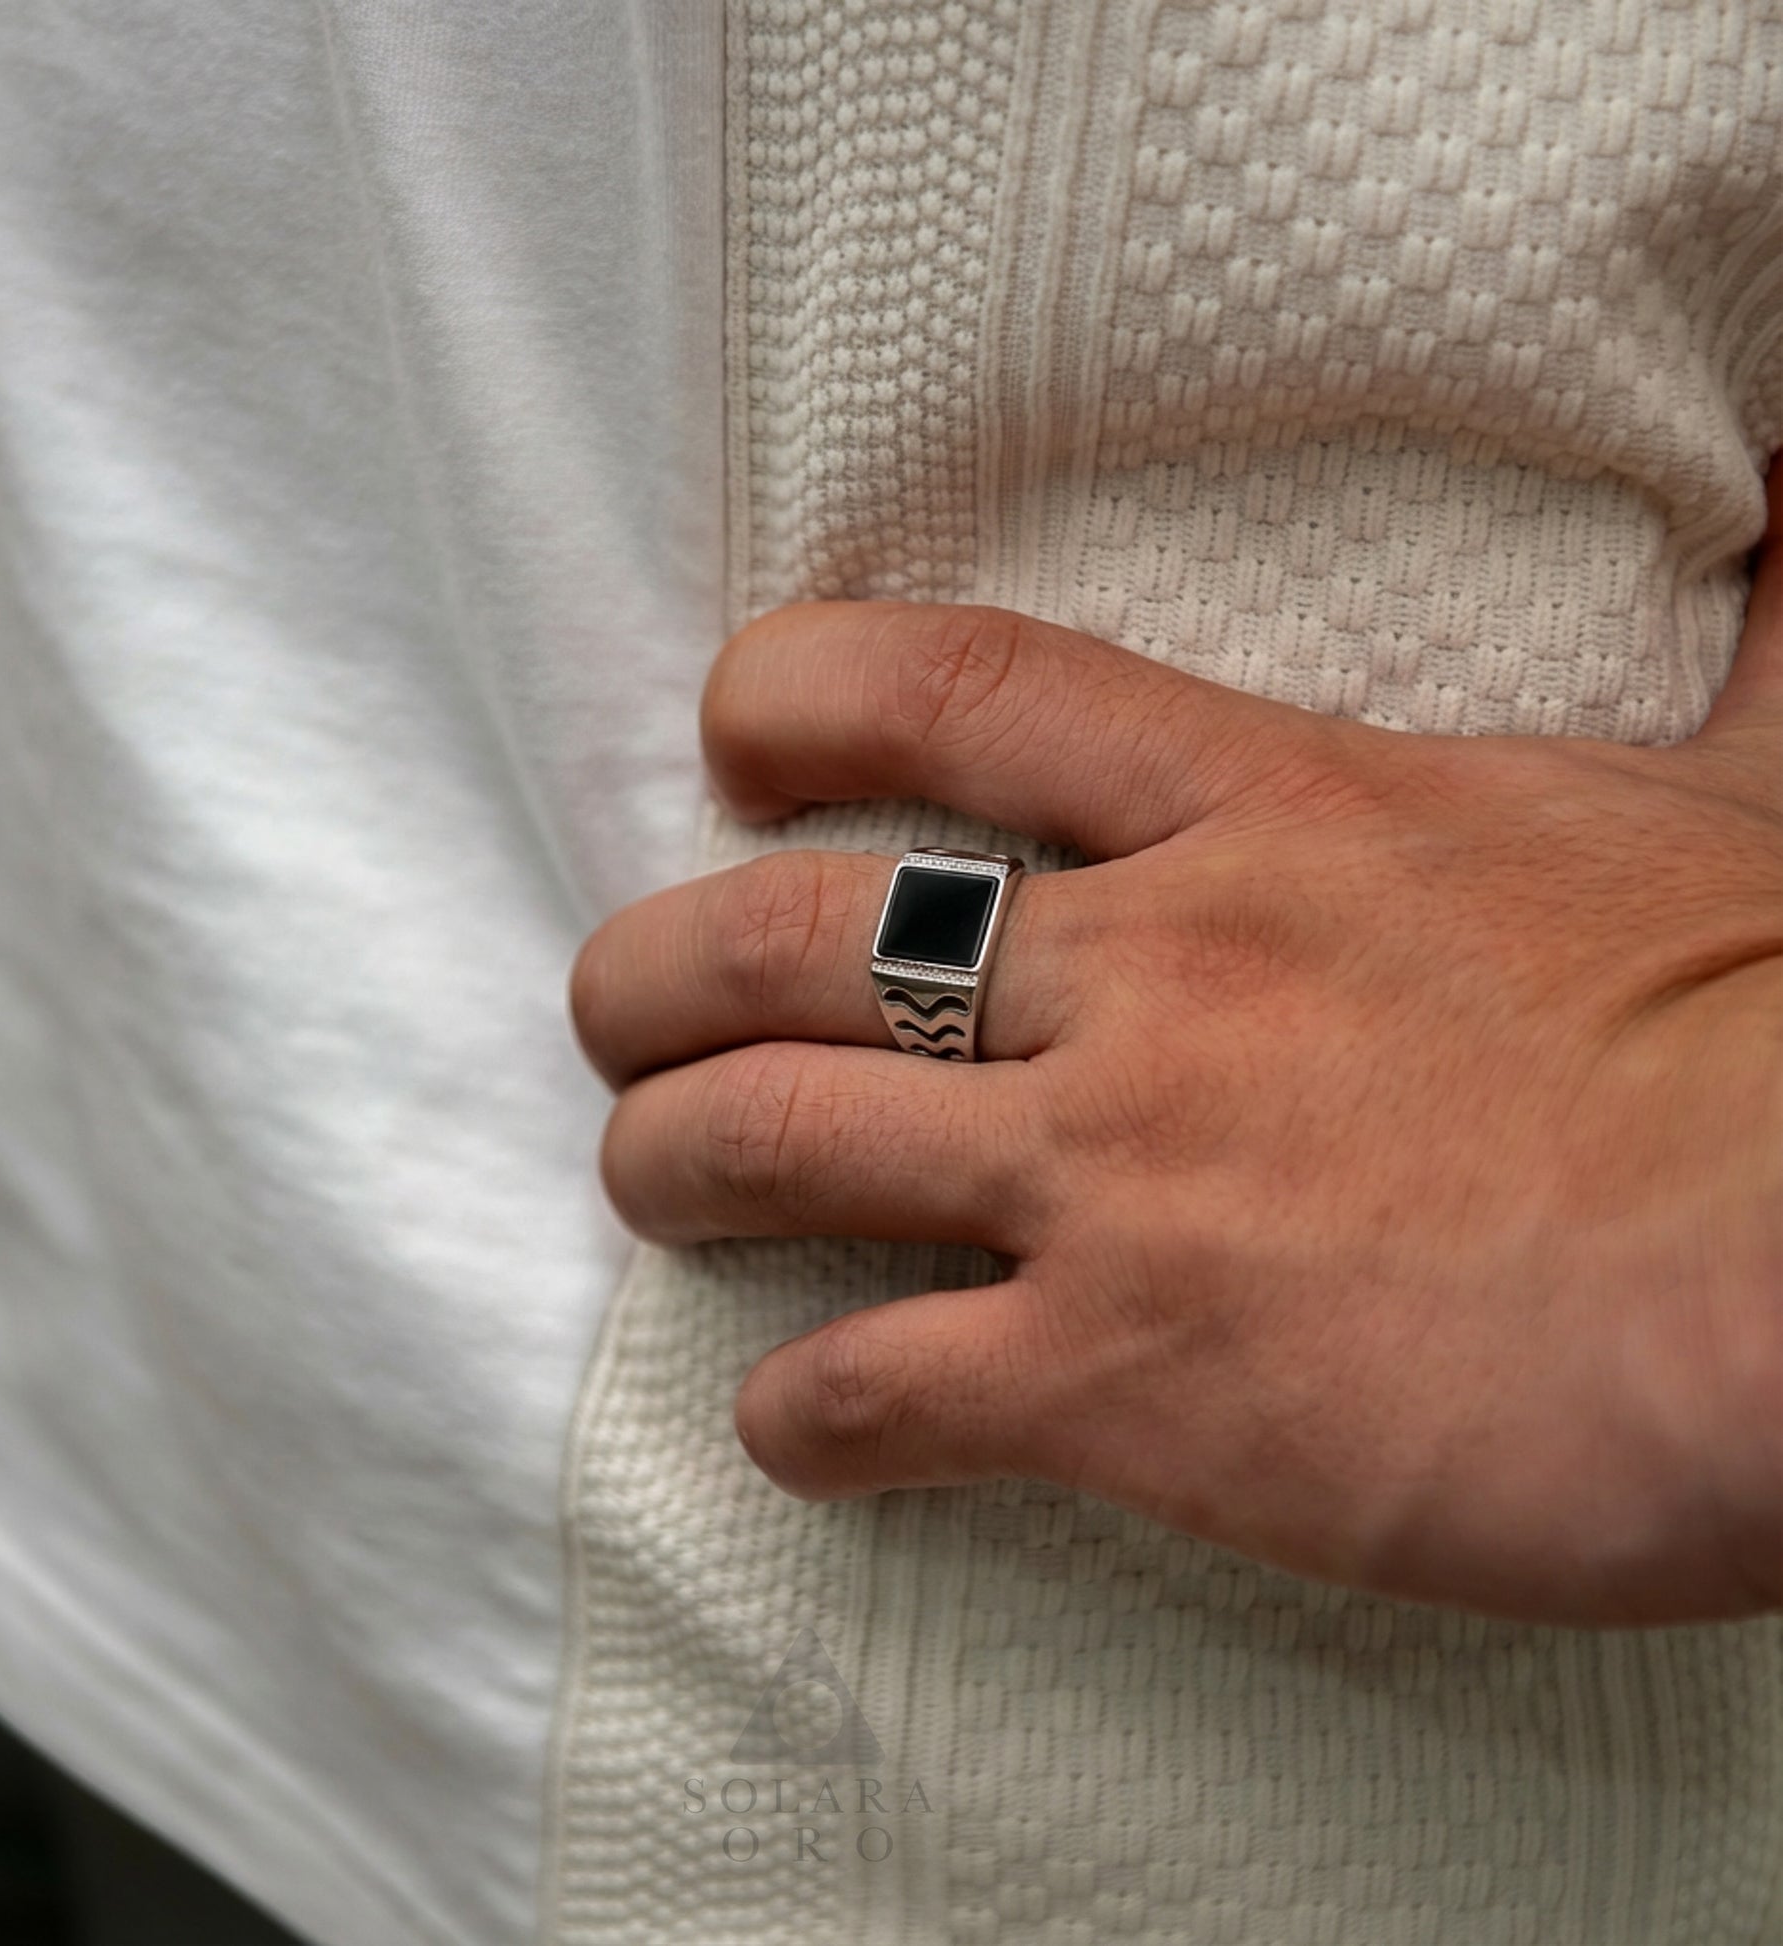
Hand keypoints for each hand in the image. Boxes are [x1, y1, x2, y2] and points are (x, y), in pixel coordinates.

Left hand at [570, 488, 1782, 1630]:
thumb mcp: (1755, 791)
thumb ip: (1753, 646)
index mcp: (1275, 816)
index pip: (961, 692)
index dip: (800, 689)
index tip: (734, 731)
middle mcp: (1154, 982)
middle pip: (799, 939)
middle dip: (662, 971)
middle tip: (624, 1009)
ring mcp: (1123, 1181)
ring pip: (784, 1146)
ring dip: (673, 1165)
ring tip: (647, 1179)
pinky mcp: (1136, 1385)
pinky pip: (883, 1393)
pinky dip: (803, 1415)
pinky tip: (791, 1425)